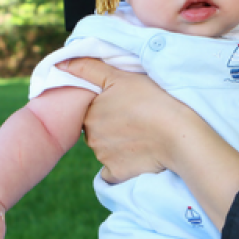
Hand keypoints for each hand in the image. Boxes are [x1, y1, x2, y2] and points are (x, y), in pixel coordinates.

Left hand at [58, 58, 190, 182]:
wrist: (178, 134)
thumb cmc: (151, 100)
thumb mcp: (120, 76)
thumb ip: (89, 68)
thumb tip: (60, 64)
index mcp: (89, 113)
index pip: (91, 110)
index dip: (108, 105)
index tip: (127, 103)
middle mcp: (90, 138)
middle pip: (97, 130)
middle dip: (111, 125)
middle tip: (136, 117)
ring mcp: (103, 158)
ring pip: (105, 149)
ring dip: (117, 143)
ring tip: (142, 134)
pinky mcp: (117, 174)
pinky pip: (113, 171)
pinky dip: (122, 164)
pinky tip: (138, 154)